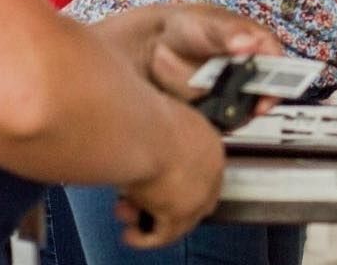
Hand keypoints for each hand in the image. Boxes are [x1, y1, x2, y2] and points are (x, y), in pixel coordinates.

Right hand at [114, 103, 225, 247]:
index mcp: (209, 139)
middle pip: (193, 194)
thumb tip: (154, 98)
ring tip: (125, 210)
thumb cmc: (142, 111)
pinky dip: (145, 237)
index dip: (175, 177)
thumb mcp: (157, 106)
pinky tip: (130, 234)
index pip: (201, 167)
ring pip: (177, 216)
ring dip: (149, 216)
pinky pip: (163, 235)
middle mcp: (211, 167)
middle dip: (163, 198)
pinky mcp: (180, 214)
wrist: (139, 129)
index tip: (155, 180)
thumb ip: (160, 112)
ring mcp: (199, 192)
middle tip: (135, 196)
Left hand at [140, 3, 283, 104]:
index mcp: (258, 44)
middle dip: (259, 104)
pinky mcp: (218, 103)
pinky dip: (222, 122)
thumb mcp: (209, 25)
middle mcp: (251, 68)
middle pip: (267, 91)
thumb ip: (228, 34)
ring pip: (248, 108)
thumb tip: (248, 44)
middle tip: (246, 113)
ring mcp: (235, 87)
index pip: (279, 66)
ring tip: (222, 115)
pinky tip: (210, 118)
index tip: (264, 101)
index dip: (277, 84)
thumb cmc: (188, 25)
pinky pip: (227, 118)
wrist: (155, 42)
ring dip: (239, 115)